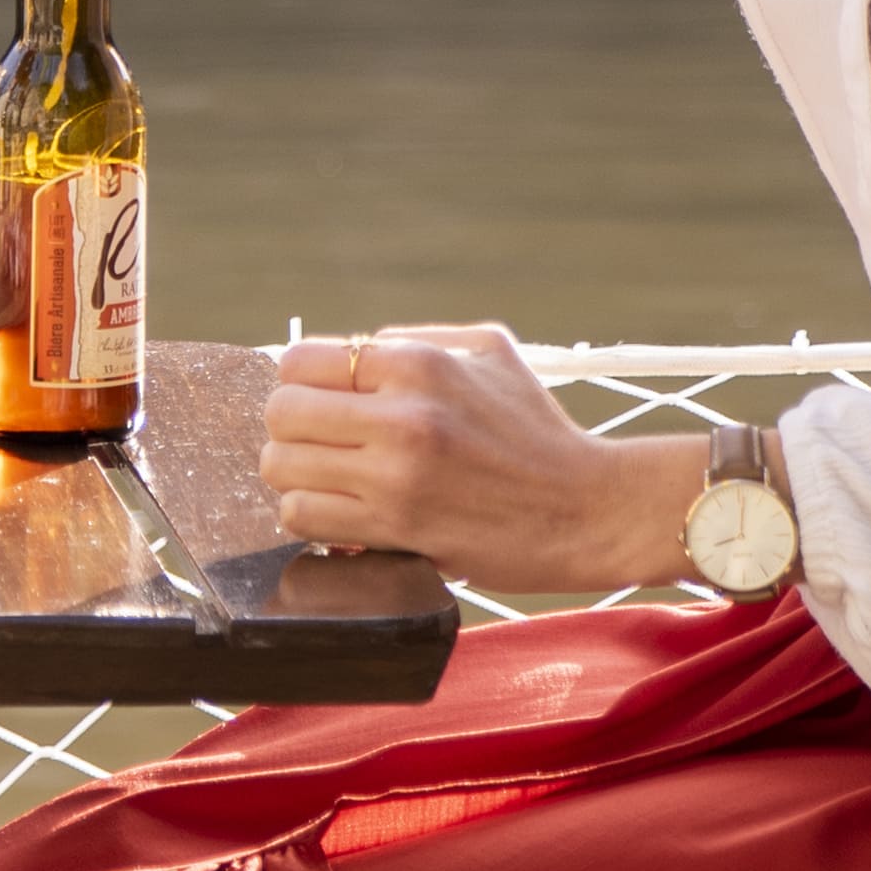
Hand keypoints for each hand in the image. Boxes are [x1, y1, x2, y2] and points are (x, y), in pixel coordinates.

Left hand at [261, 322, 725, 594]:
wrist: (589, 509)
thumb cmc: (539, 429)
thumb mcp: (491, 352)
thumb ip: (415, 339)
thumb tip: (347, 350)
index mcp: (418, 364)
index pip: (301, 361)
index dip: (299, 382)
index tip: (319, 401)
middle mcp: (402, 416)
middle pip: (281, 414)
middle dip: (290, 429)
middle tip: (318, 444)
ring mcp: (397, 477)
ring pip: (282, 469)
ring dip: (295, 476)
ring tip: (328, 480)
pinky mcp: (398, 530)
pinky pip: (306, 518)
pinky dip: (311, 517)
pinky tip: (341, 513)